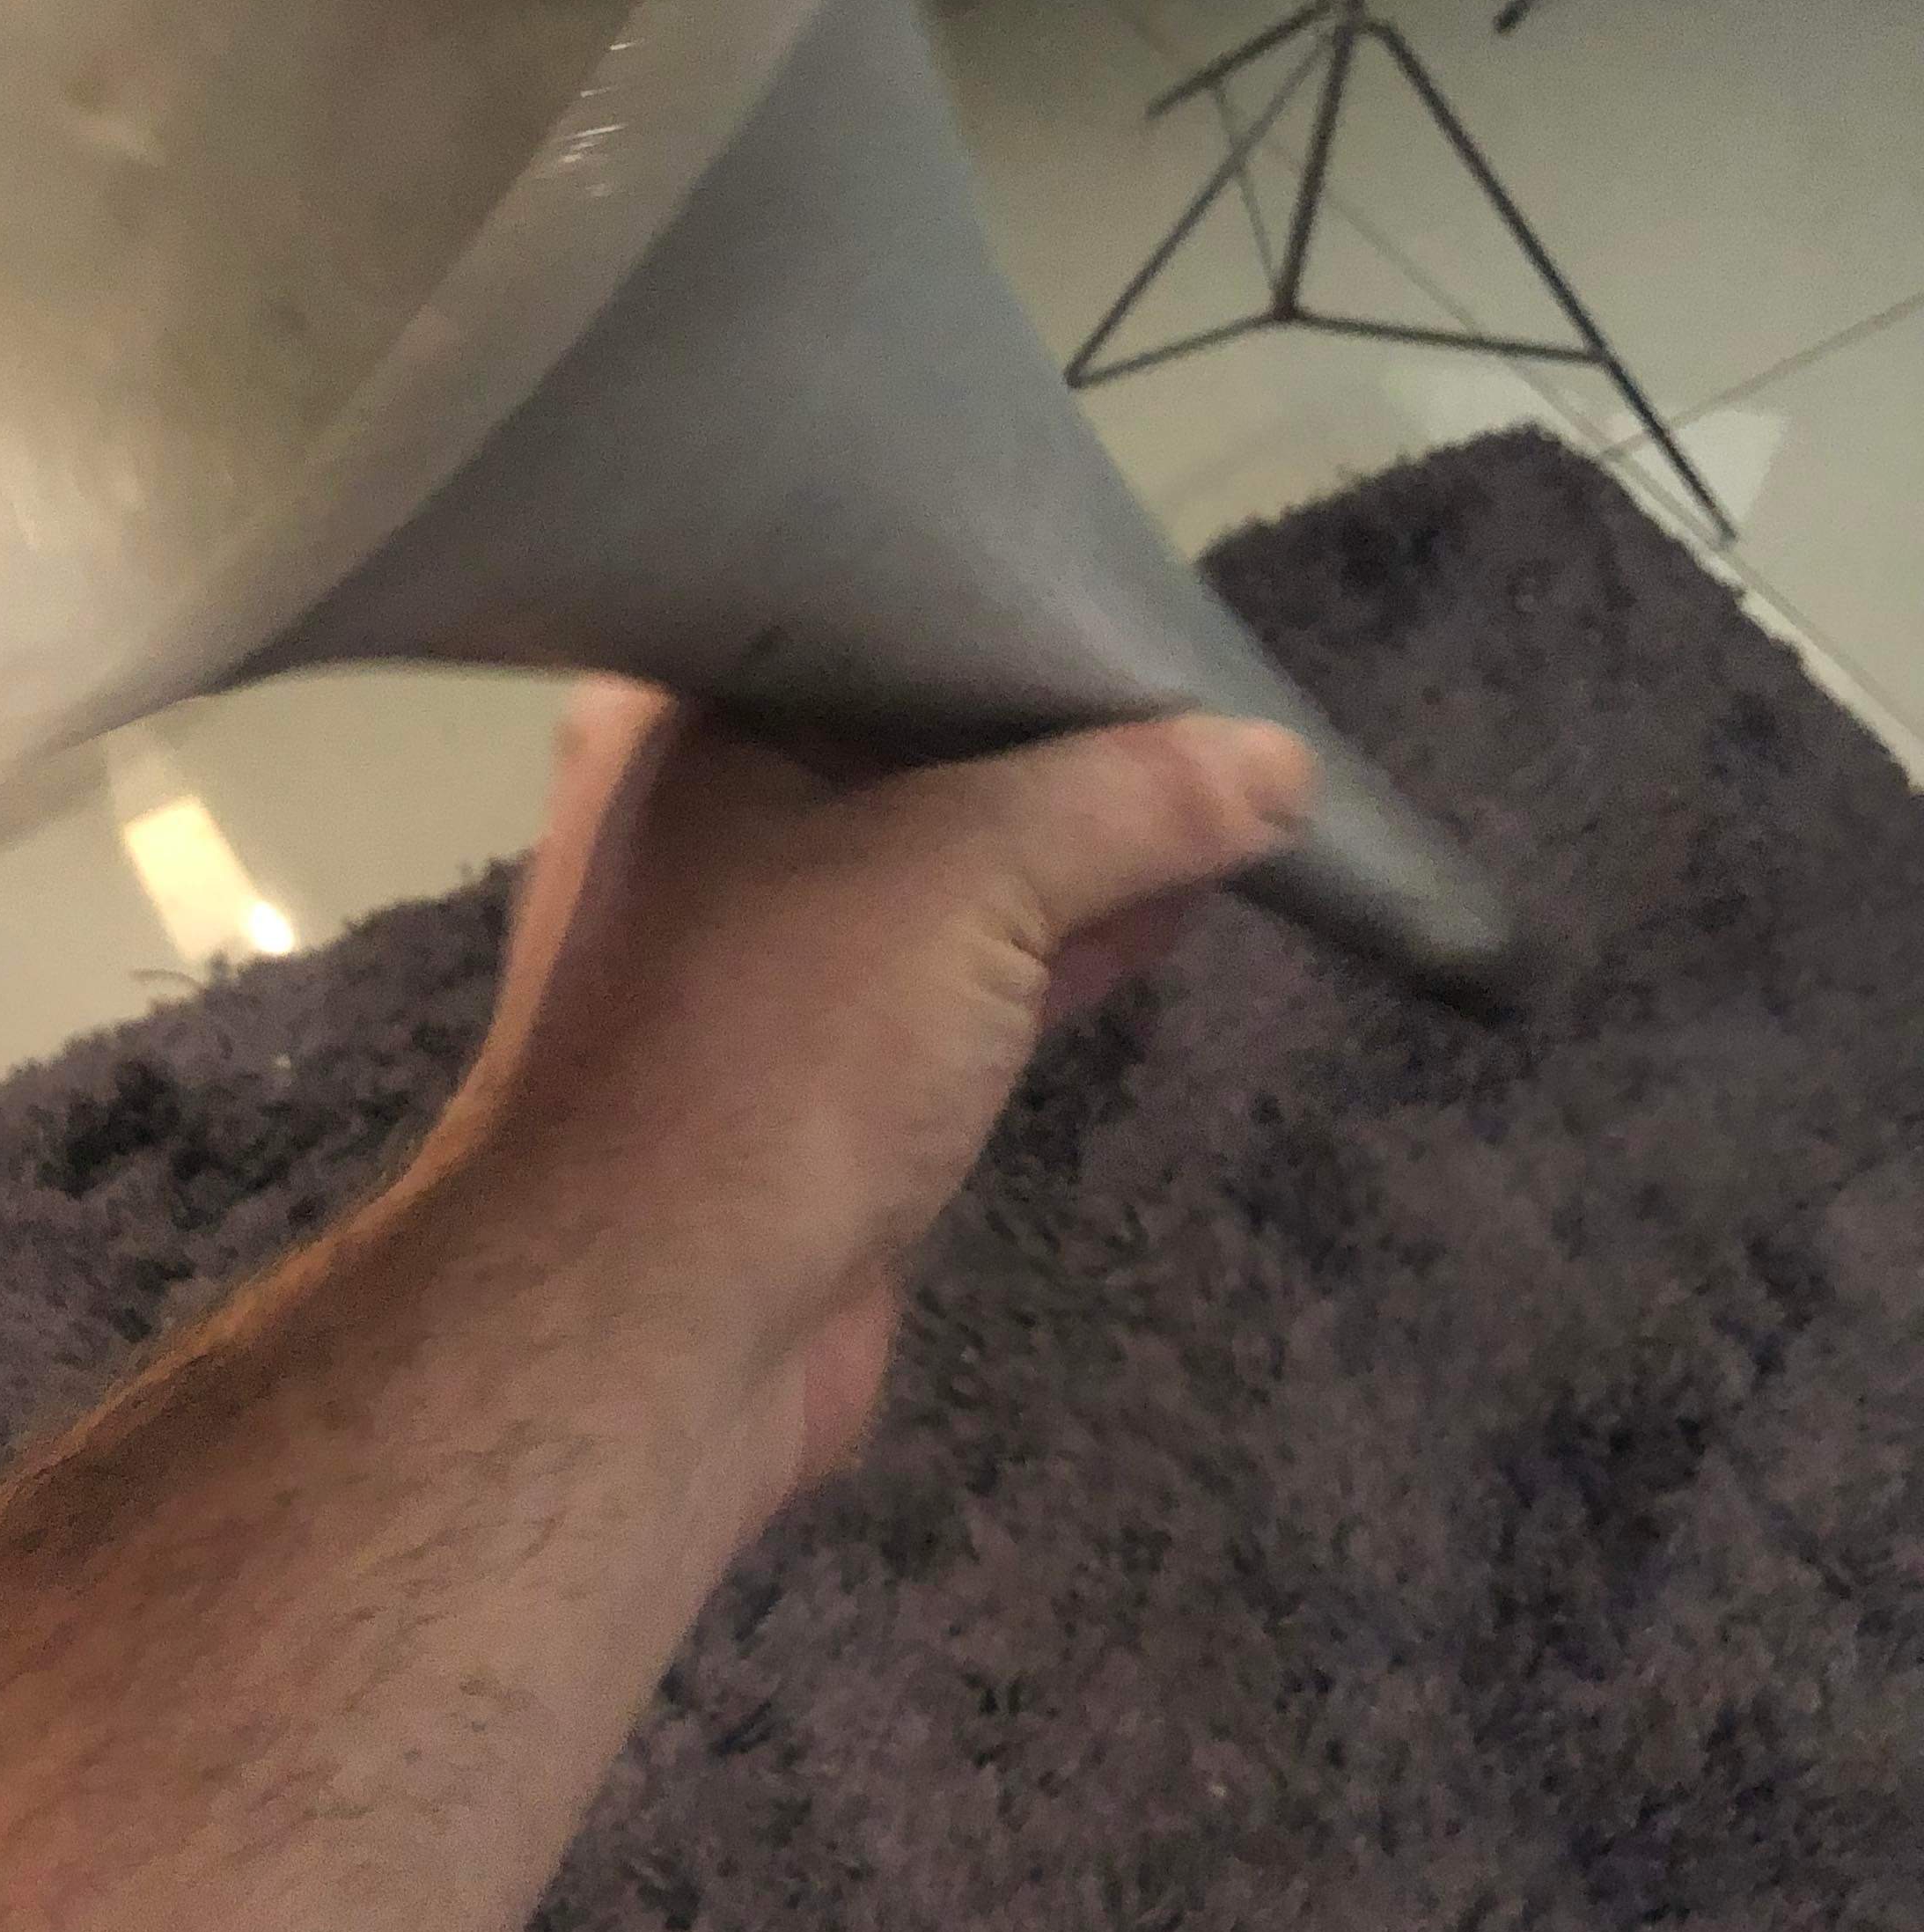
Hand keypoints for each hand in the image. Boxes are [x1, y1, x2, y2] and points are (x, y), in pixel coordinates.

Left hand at [431, 691, 1313, 1516]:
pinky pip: (958, 972)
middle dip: (1062, 737)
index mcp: (686, 721)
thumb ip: (1129, 803)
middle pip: (916, 744)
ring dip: (1076, 849)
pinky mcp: (818, 1070)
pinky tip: (1171, 911)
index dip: (1012, 610)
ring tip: (1233, 797)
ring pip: (946, 864)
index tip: (1148, 597)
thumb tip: (1278, 761)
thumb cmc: (778, 1048)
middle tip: (1218, 697)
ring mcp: (760, 953)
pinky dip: (1055, 942)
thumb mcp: (969, 874)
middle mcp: (708, 817)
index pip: (868, 621)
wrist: (652, 1334)